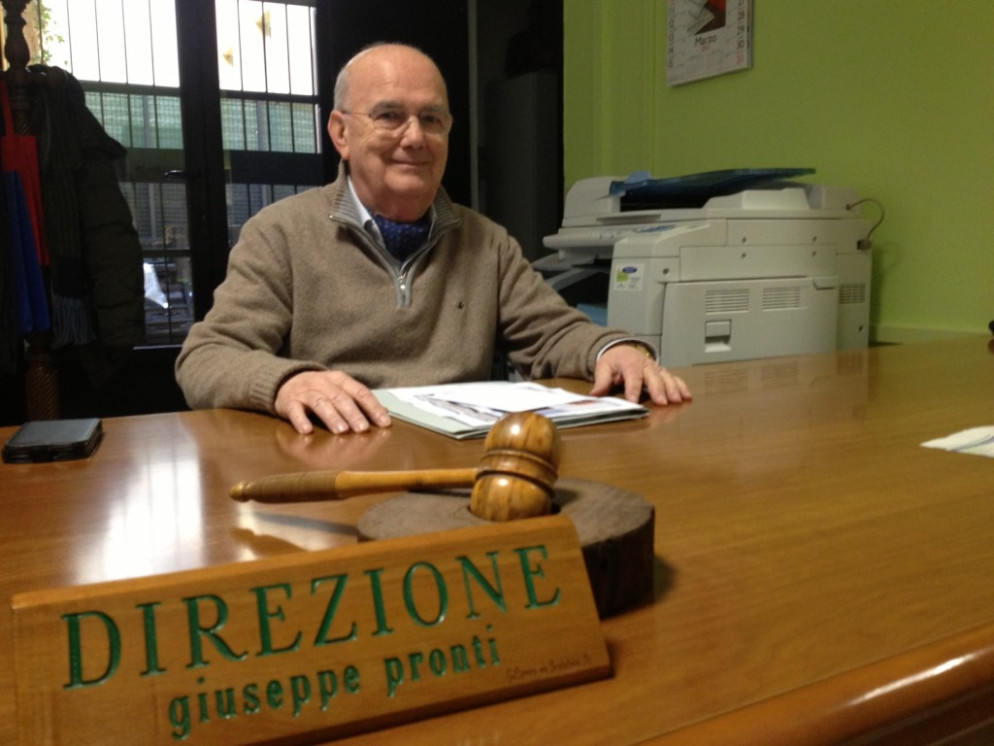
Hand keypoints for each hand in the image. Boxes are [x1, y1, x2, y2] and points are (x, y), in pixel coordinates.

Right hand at [275, 370, 391, 434]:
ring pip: (320, 403)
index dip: (373, 407)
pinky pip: (295, 411)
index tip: (384, 422)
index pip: (360, 392)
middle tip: (363, 429)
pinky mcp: (289, 402)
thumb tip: (385, 412)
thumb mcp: (340, 389)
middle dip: (353, 413)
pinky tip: (307, 430)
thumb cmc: (319, 389)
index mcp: (339, 380)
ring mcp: (305, 392)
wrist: (285, 381)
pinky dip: (301, 420)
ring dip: (331, 417)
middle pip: (340, 398)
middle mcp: (323, 383)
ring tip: (341, 430)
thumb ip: (360, 400)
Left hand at [590, 344, 691, 405]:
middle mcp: (645, 364)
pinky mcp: (662, 372)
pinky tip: (687, 396)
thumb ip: (601, 382)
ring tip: (677, 401)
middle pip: (653, 377)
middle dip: (658, 390)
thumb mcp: (603, 368)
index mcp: (629, 363)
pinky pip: (674, 378)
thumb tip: (594, 395)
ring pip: (666, 377)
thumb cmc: (613, 361)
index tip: (634, 402)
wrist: (622, 349)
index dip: (633, 390)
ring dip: (673, 389)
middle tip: (662, 403)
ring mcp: (656, 368)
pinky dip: (681, 386)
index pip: (632, 377)